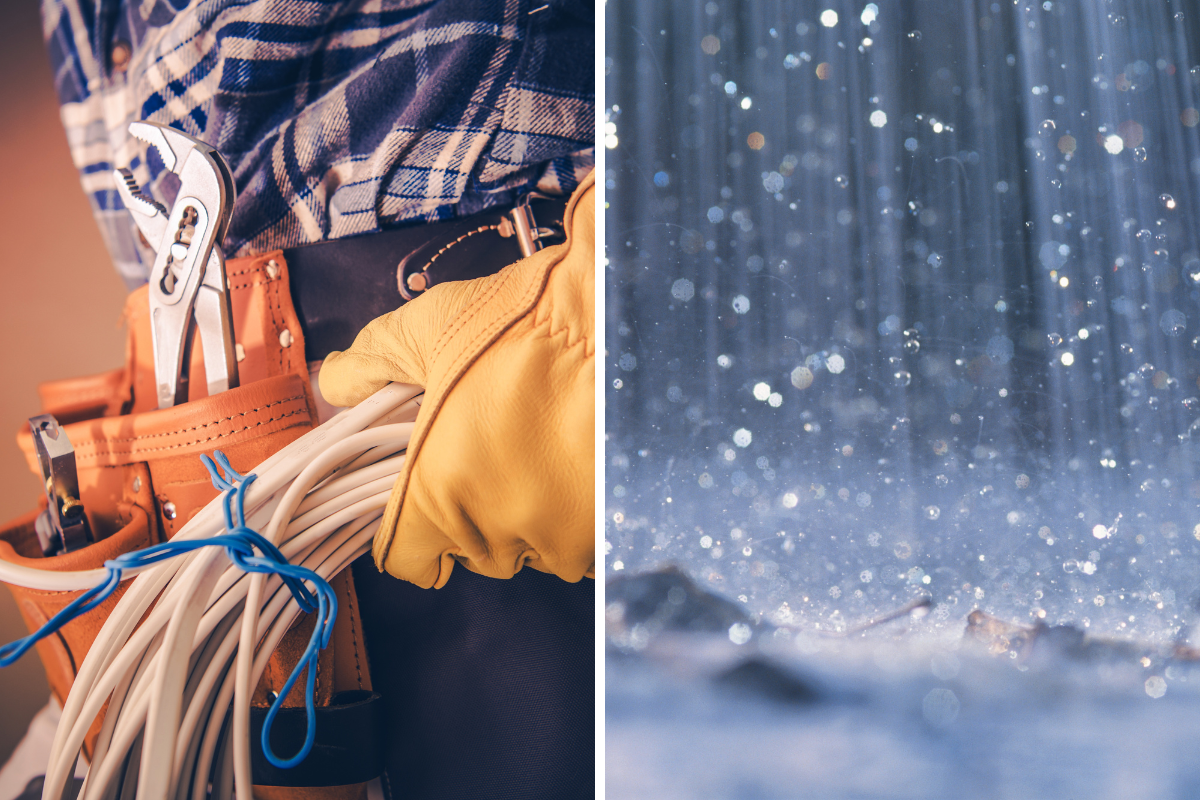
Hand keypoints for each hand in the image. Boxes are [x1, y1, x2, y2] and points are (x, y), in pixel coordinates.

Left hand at [320, 174, 594, 587]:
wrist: (615, 317)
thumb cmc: (523, 323)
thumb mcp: (427, 329)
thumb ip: (371, 362)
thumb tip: (336, 382)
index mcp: (437, 493)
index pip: (406, 558)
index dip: (410, 528)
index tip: (424, 502)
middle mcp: (497, 529)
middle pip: (473, 551)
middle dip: (476, 511)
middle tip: (493, 452)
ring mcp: (559, 537)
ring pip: (533, 550)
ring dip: (532, 516)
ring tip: (543, 452)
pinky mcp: (608, 532)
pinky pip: (584, 548)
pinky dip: (579, 520)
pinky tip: (577, 466)